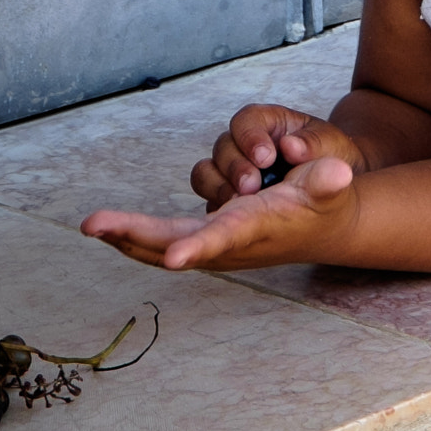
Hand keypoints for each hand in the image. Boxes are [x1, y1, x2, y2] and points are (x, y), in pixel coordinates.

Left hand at [83, 157, 359, 269]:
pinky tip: (111, 228)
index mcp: (254, 227)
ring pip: (158, 246)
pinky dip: (133, 237)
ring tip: (94, 225)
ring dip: (125, 236)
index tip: (176, 257)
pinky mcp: (202, 240)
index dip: (200, 246)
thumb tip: (336, 173)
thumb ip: (330, 179)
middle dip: (133, 235)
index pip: (224, 237)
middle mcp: (228, 242)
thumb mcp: (332, 186)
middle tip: (94, 224)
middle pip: (173, 243)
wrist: (321, 228)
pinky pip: (159, 243)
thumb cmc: (323, 203)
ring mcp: (211, 245)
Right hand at [191, 103, 368, 209]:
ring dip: (220, 186)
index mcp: (269, 123)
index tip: (266, 158)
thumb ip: (314, 142)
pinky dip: (217, 206)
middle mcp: (244, 143)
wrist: (334, 188)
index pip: (247, 120)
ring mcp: (231, 170)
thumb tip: (291, 145)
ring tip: (240, 202)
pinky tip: (232, 217)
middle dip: (235, 167)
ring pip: (206, 172)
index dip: (250, 137)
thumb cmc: (331, 158)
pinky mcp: (226, 195)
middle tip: (252, 186)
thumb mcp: (331, 146)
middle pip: (223, 146)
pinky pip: (209, 199)